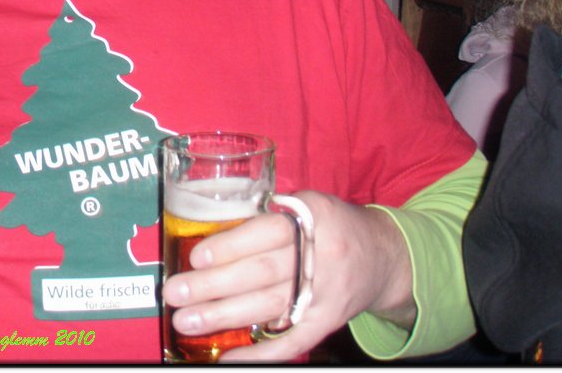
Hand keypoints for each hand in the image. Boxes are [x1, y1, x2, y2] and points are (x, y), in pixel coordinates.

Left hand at [161, 191, 414, 361]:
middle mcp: (321, 255)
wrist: (385, 256)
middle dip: (214, 285)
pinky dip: (261, 352)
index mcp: (314, 217)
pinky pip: (293, 340)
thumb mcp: (308, 205)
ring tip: (187, 320)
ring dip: (224, 315)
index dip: (230, 246)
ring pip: (269, 306)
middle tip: (176, 292)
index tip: (196, 257)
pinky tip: (230, 356)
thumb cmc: (332, 225)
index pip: (266, 232)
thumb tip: (210, 234)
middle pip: (262, 272)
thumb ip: (268, 217)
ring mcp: (326, 292)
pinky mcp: (329, 320)